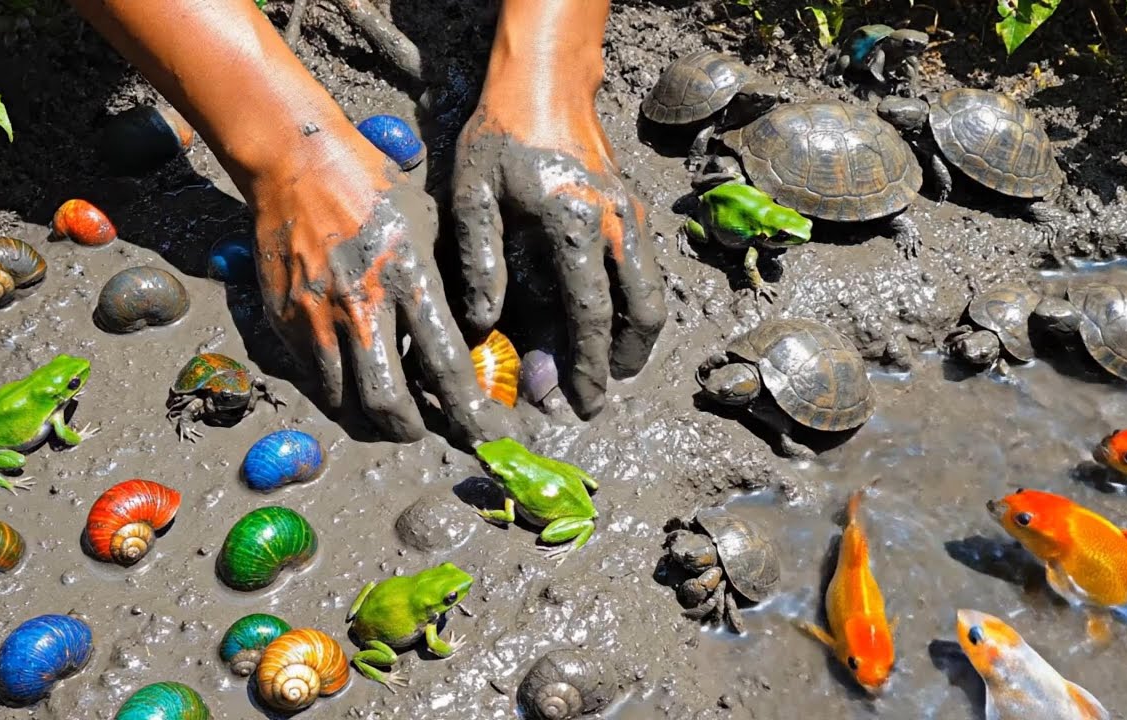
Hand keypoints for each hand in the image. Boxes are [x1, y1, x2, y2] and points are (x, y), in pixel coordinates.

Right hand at [249, 124, 510, 443]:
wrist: (297, 163)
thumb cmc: (378, 191)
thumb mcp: (432, 228)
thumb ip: (450, 286)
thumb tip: (474, 341)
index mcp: (410, 278)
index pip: (447, 364)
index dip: (469, 412)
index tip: (485, 436)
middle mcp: (362, 305)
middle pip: (387, 402)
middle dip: (412, 431)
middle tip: (424, 431)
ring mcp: (317, 317)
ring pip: (344, 401)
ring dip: (372, 420)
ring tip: (390, 416)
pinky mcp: (284, 321)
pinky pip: (314, 378)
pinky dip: (339, 392)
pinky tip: (356, 381)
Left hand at [451, 59, 665, 418]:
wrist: (545, 81)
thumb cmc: (501, 137)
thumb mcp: (475, 196)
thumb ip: (481, 263)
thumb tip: (487, 327)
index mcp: (577, 225)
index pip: (590, 313)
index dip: (584, 365)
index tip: (578, 403)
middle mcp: (618, 224)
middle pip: (642, 312)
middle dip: (622, 362)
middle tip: (595, 396)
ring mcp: (632, 216)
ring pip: (651, 294)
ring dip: (632, 339)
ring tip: (604, 370)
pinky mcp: (632, 210)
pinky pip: (644, 272)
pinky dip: (632, 308)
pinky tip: (605, 326)